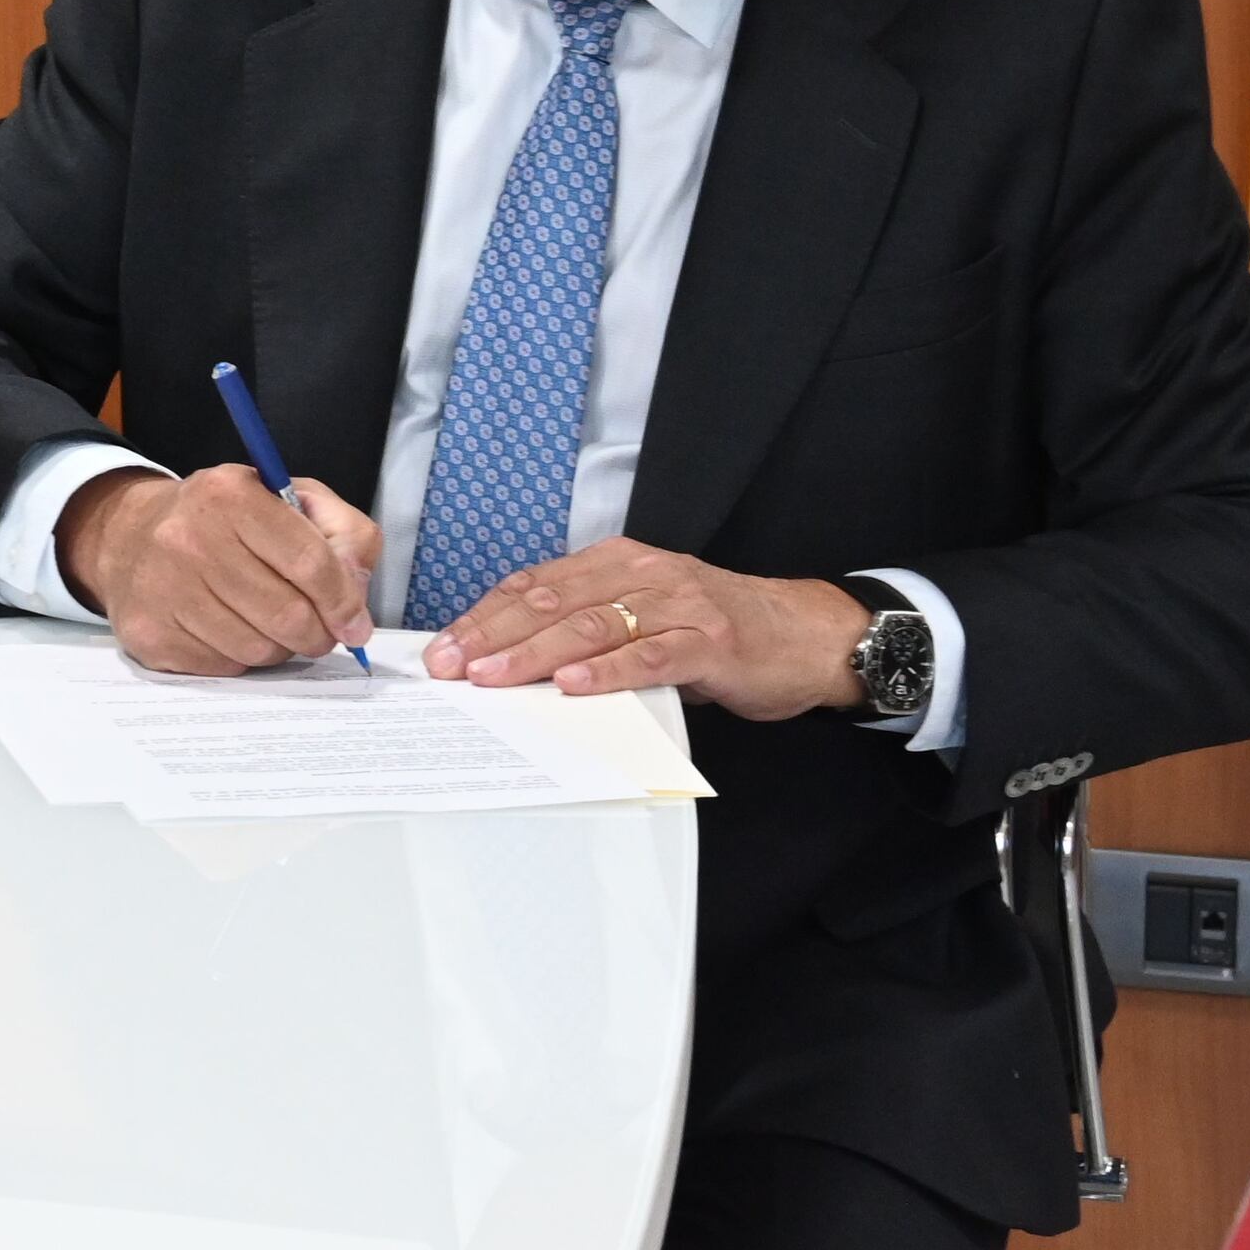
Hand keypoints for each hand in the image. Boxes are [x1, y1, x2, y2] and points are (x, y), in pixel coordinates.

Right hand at [62, 462, 379, 674]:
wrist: (132, 537)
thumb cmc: (225, 521)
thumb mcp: (289, 500)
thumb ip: (344, 535)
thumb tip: (356, 600)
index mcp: (230, 495)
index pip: (311, 562)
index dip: (344, 602)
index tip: (355, 624)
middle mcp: (188, 538)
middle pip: (288, 615)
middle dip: (317, 633)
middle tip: (318, 630)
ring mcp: (164, 589)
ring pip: (259, 650)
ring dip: (278, 646)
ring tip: (266, 621)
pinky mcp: (150, 634)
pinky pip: (225, 668)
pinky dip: (239, 658)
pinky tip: (228, 628)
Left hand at [417, 538, 871, 720]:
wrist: (805, 634)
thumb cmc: (718, 631)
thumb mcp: (648, 618)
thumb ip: (594, 631)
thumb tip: (518, 663)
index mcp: (617, 563)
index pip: (535, 585)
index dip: (485, 615)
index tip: (444, 647)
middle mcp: (641, 573)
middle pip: (551, 601)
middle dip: (493, 635)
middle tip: (451, 666)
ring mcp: (676, 603)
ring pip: (590, 625)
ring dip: (535, 654)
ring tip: (493, 677)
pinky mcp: (707, 640)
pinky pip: (648, 655)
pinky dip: (607, 670)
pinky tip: (572, 685)